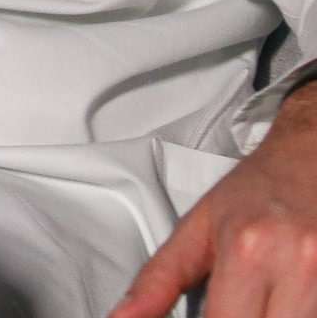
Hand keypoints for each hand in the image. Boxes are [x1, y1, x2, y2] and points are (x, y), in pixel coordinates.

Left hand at [110, 82, 316, 317]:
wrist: (310, 157)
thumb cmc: (257, 191)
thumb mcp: (198, 227)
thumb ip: (159, 278)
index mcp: (246, 251)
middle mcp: (295, 267)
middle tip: (228, 305)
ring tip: (251, 302)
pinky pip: (314, 316)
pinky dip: (293, 314)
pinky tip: (278, 303)